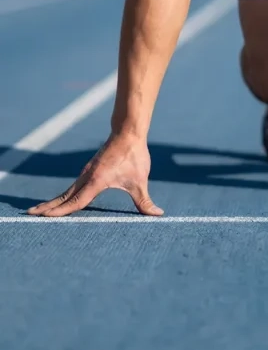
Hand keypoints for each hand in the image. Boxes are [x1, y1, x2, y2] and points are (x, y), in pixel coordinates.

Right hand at [27, 133, 163, 217]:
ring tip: (39, 210)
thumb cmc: (134, 156)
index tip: (45, 216)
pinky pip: (73, 186)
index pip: (75, 201)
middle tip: (29, 214)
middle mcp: (87, 177)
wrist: (128, 132)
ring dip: (53, 201)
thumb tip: (157, 215)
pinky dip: (64, 195)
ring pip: (67, 191)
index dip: (60, 211)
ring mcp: (87, 173)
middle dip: (47, 206)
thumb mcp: (140, 181)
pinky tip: (61, 200)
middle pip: (64, 196)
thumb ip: (145, 201)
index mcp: (96, 181)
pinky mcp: (90, 171)